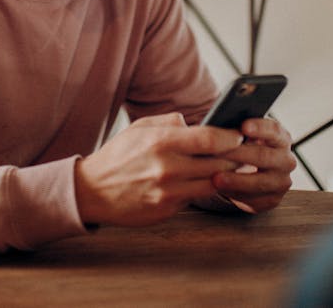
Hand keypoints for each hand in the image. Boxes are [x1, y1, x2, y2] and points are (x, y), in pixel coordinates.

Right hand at [75, 113, 244, 225]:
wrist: (92, 191)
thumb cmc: (118, 155)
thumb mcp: (140, 128)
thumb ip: (170, 122)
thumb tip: (196, 122)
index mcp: (161, 141)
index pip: (210, 138)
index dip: (230, 137)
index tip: (238, 135)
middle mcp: (167, 167)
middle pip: (218, 163)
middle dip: (233, 156)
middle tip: (240, 151)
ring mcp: (167, 192)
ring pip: (212, 183)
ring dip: (223, 175)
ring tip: (226, 166)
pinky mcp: (166, 210)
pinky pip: (195, 198)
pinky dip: (202, 189)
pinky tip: (203, 181)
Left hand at [211, 117, 295, 212]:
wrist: (249, 173)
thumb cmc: (243, 147)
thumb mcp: (242, 135)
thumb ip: (236, 129)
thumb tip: (219, 126)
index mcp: (281, 138)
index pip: (274, 130)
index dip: (259, 128)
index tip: (243, 126)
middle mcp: (286, 160)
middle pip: (264, 156)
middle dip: (239, 154)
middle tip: (218, 153)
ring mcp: (282, 182)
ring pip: (259, 182)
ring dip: (236, 180)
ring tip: (216, 178)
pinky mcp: (273, 200)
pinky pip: (254, 199)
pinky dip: (235, 194)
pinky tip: (221, 189)